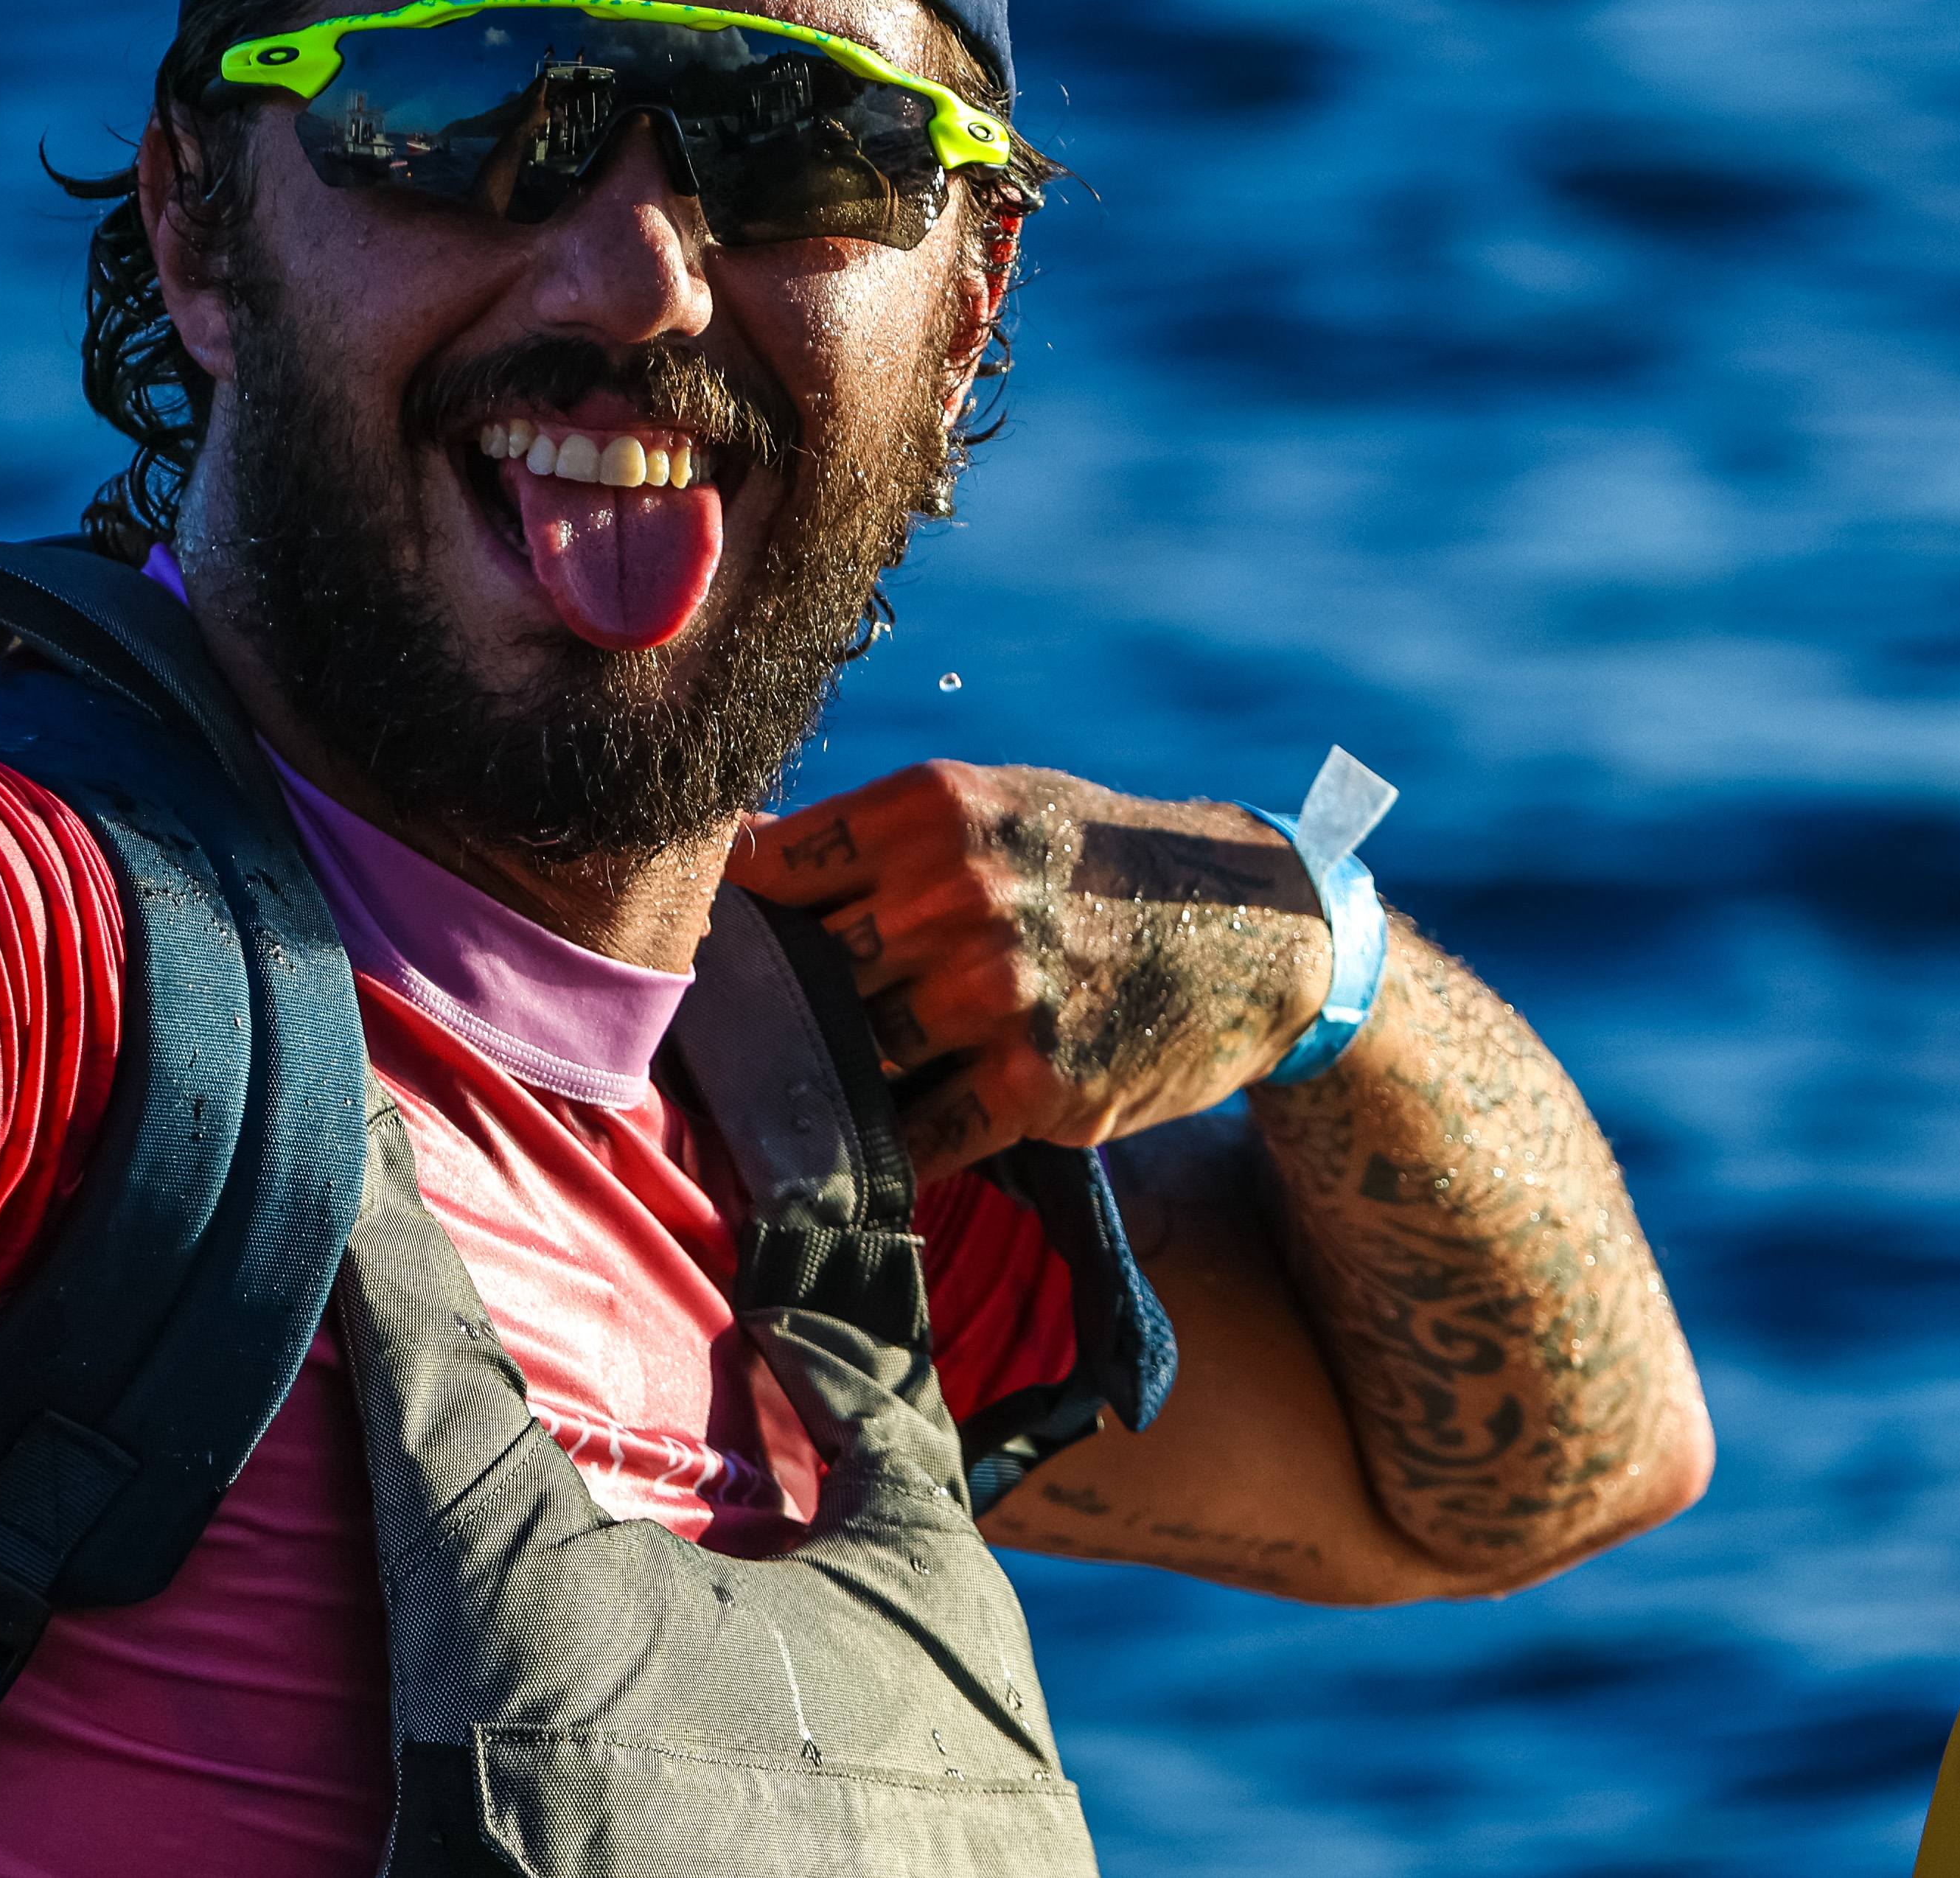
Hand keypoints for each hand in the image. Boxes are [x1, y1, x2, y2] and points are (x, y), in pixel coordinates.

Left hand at [724, 760, 1338, 1176]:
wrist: (1258, 933)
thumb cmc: (1096, 861)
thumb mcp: (992, 806)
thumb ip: (869, 835)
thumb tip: (730, 855)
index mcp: (932, 813)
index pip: (767, 870)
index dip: (721, 918)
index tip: (701, 953)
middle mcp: (958, 897)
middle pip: (799, 974)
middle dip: (768, 1013)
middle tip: (736, 1043)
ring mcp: (997, 996)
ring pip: (849, 1060)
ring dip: (821, 1088)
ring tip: (799, 1099)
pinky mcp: (1038, 1085)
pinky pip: (918, 1138)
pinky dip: (885, 1152)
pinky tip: (869, 1148)